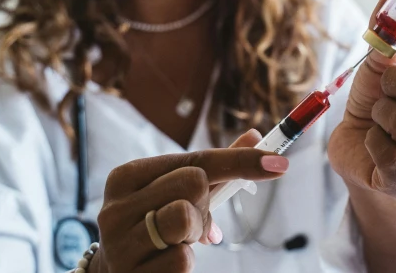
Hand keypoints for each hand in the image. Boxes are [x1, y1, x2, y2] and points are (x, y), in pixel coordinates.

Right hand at [90, 130, 287, 272]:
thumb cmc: (154, 227)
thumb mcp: (177, 194)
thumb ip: (215, 168)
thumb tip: (254, 136)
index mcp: (127, 177)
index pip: (197, 160)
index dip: (241, 160)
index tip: (279, 163)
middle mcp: (115, 206)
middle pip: (194, 183)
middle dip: (204, 205)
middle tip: (192, 222)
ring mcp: (118, 243)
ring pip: (184, 219)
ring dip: (194, 234)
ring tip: (178, 241)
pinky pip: (181, 262)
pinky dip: (183, 264)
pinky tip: (164, 264)